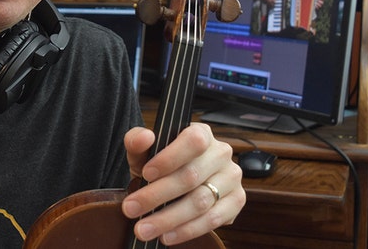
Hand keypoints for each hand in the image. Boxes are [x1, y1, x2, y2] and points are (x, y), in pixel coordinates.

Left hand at [122, 123, 244, 244]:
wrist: (175, 182)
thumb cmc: (160, 165)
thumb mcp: (144, 152)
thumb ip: (137, 141)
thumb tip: (144, 137)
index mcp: (202, 133)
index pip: (193, 141)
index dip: (170, 158)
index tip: (146, 174)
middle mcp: (221, 153)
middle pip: (192, 176)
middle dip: (157, 195)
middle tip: (131, 209)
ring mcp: (231, 178)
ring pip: (201, 201)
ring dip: (169, 218)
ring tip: (144, 228)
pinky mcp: (236, 201)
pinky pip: (213, 219)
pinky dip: (187, 230)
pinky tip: (167, 235)